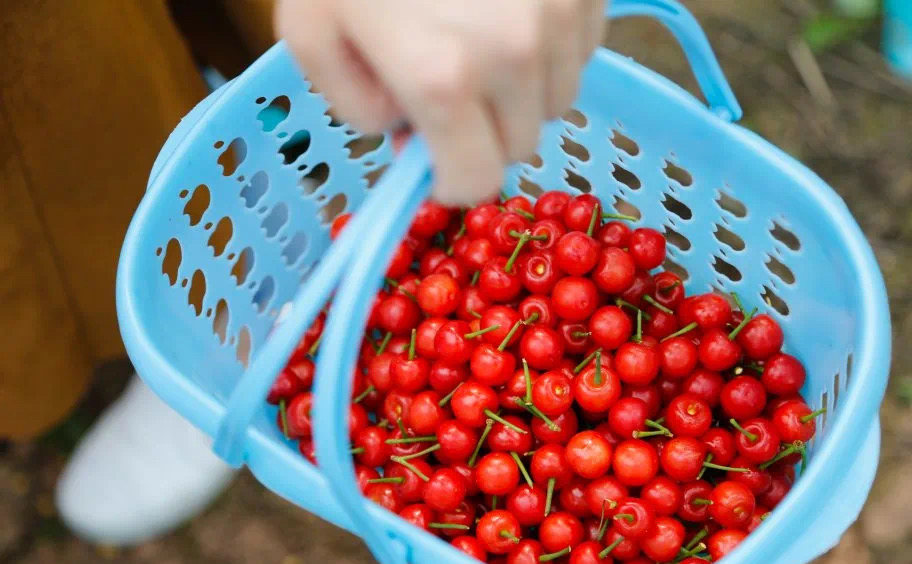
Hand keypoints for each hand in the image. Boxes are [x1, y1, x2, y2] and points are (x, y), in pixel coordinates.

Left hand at [276, 0, 606, 203]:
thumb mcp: (312, 28)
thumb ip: (358, 107)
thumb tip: (406, 139)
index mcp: (442, 77)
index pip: (475, 183)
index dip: (449, 176)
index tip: (436, 153)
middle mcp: (517, 54)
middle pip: (521, 146)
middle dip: (484, 131)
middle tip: (453, 82)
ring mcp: (563, 13)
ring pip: (559, 98)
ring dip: (523, 88)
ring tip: (483, 33)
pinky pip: (584, 47)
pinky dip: (553, 43)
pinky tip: (513, 4)